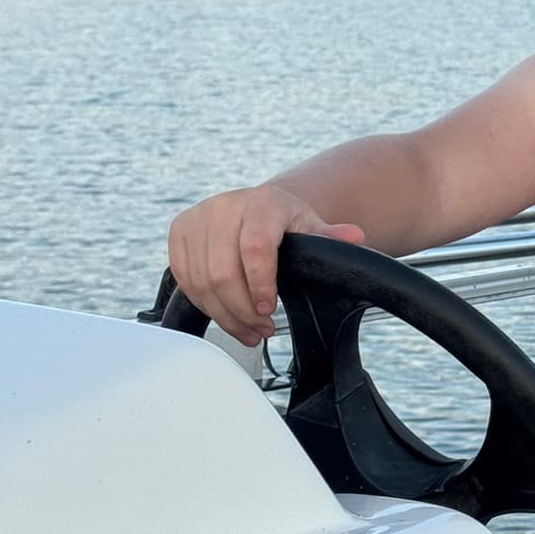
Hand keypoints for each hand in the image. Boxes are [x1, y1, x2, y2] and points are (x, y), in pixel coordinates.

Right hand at [167, 183, 365, 346]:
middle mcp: (224, 206)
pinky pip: (185, 279)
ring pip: (201, 281)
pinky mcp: (178, 232)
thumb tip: (355, 237)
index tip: (270, 309)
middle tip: (262, 329)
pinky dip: (205, 305)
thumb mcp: (310, 226)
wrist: (254, 207)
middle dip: (242, 311)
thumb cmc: (284, 222)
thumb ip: (331, 237)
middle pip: (223, 272)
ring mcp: (197, 218)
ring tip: (248, 330)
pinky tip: (225, 315)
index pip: (256, 247)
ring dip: (224, 315)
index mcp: (262, 203)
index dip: (261, 284)